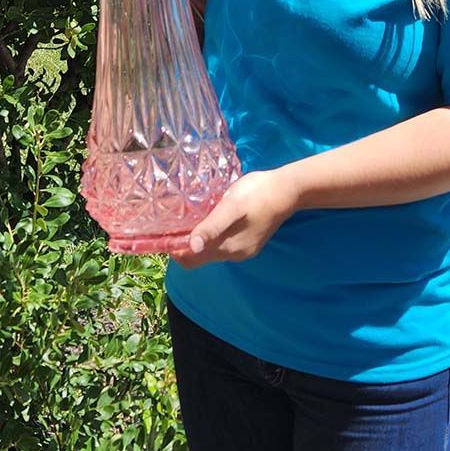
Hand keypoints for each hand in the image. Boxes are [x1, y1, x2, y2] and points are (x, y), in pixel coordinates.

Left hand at [168, 168, 299, 269]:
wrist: (288, 190)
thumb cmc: (256, 194)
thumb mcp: (230, 207)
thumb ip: (211, 227)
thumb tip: (191, 247)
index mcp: (228, 248)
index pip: (192, 260)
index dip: (175, 251)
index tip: (162, 234)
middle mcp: (234, 254)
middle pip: (200, 257)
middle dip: (184, 244)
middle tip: (171, 223)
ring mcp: (244, 249)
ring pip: (211, 250)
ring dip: (197, 239)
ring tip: (187, 219)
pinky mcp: (249, 241)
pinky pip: (223, 244)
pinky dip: (211, 236)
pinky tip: (209, 219)